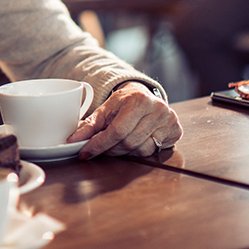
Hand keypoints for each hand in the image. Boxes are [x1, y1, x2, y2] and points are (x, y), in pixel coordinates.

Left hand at [65, 82, 180, 158]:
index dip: (99, 144)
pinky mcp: (176, 130)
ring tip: (118, 142)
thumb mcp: (105, 109)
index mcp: (138, 100)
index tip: (85, 152)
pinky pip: (153, 151)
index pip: (116, 130)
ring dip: (125, 151)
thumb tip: (73, 140)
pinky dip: (139, 150)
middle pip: (128, 142)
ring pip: (141, 150)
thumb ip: (89, 125)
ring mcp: (169, 120)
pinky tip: (135, 141)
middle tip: (102, 147)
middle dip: (110, 149)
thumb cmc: (124, 103)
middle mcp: (157, 109)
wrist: (145, 96)